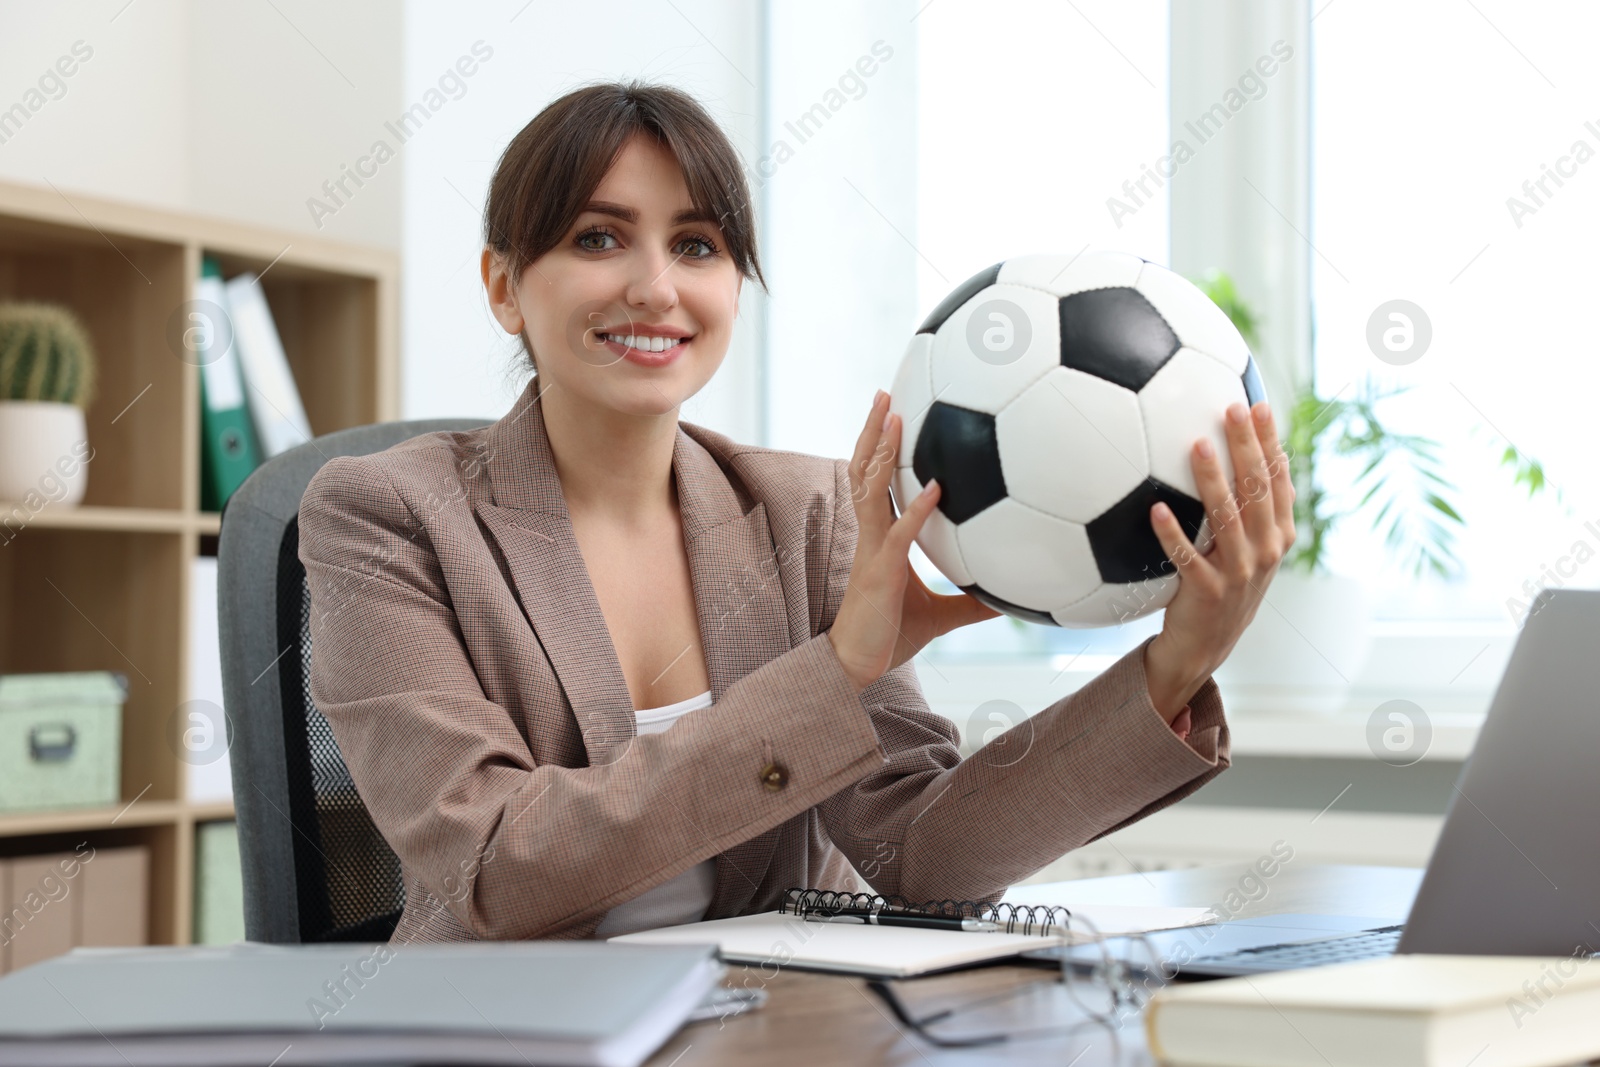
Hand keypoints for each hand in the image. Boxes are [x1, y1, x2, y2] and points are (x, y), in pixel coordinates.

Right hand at [827, 390, 1000, 690]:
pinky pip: (899, 534)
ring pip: (871, 490)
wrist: (858, 668)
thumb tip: (1012, 597)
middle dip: (872, 431)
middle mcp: (872, 536)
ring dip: (883, 451)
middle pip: (864, 471)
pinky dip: (918, 510)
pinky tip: (939, 487)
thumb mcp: (944, 617)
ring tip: (893, 415)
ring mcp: (872, 551)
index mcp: (881, 538)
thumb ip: (975, 602)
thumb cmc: (891, 638)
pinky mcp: (881, 573)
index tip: (889, 415)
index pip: (876, 483)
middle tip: (884, 394)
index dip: (879, 449)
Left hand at [1144, 400, 1296, 720]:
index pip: (1279, 479)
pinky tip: (1155, 510)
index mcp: (1278, 535)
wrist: (1206, 646)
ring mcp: (1240, 573)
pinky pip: (1187, 558)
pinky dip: (1172, 534)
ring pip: (1228, 518)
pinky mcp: (1208, 592)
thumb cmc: (1222, 586)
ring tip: (1197, 446)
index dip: (1270, 442)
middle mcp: (1266, 551)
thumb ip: (1251, 509)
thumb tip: (1249, 454)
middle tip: (1231, 408)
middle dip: (1248, 447)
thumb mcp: (1248, 549)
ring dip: (1212, 480)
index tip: (1258, 404)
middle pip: (1259, 490)